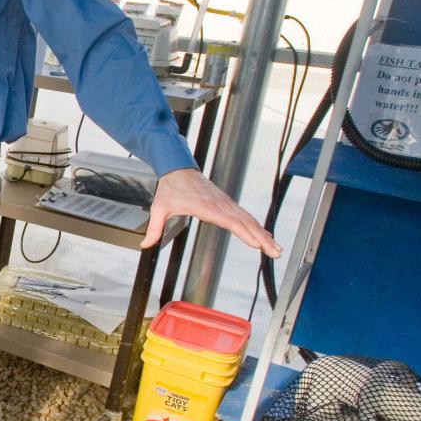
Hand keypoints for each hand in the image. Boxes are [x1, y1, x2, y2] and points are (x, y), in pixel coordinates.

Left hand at [143, 168, 281, 256]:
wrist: (177, 169)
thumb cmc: (170, 188)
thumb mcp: (159, 208)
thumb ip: (154, 228)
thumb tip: (145, 245)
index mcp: (206, 207)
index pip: (230, 221)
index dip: (245, 232)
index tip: (257, 243)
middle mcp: (220, 205)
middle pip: (246, 223)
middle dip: (262, 238)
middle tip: (275, 252)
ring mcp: (226, 204)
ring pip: (249, 220)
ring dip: (263, 234)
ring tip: (275, 248)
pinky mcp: (227, 204)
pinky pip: (244, 216)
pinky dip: (256, 226)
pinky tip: (264, 236)